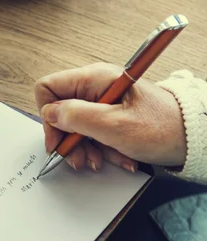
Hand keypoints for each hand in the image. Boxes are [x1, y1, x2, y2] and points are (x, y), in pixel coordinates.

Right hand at [35, 62, 186, 171]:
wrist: (194, 137)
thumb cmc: (162, 127)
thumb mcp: (114, 125)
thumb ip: (76, 117)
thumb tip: (50, 113)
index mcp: (94, 79)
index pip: (48, 88)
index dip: (48, 116)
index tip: (58, 139)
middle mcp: (95, 87)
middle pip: (61, 112)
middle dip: (68, 139)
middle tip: (80, 158)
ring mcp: (102, 101)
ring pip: (75, 126)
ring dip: (85, 148)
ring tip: (101, 160)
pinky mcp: (110, 115)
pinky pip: (92, 133)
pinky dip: (100, 148)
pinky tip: (116, 157)